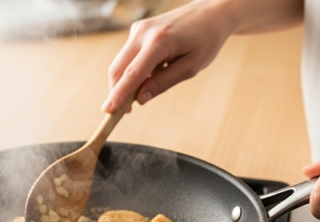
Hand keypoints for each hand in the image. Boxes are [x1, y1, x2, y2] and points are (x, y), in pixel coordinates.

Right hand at [102, 1, 235, 112]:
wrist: (211, 11)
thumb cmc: (206, 39)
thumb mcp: (190, 67)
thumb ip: (163, 83)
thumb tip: (139, 99)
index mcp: (159, 41)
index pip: (132, 74)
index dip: (118, 95)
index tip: (108, 111)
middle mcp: (143, 32)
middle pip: (117, 69)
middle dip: (116, 92)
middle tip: (123, 112)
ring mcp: (138, 29)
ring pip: (119, 64)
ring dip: (124, 83)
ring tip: (140, 93)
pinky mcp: (137, 30)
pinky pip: (127, 56)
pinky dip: (130, 71)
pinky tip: (148, 74)